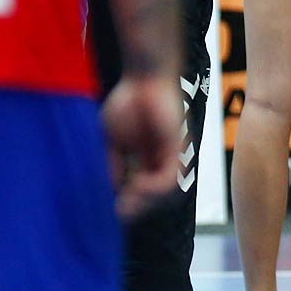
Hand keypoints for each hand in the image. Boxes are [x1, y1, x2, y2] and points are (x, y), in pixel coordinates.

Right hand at [101, 75, 181, 218]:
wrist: (144, 77)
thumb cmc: (128, 100)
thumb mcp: (113, 138)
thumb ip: (115, 163)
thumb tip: (113, 189)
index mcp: (146, 157)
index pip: (140, 189)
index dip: (129, 202)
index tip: (114, 211)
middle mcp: (161, 158)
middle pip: (154, 195)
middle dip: (137, 207)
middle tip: (120, 214)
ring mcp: (171, 154)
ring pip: (164, 191)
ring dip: (144, 201)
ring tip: (126, 203)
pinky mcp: (177, 147)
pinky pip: (169, 177)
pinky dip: (152, 187)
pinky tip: (136, 186)